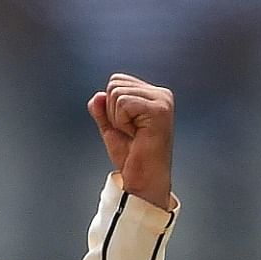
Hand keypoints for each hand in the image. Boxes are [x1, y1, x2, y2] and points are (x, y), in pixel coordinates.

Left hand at [87, 73, 174, 209]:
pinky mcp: (159, 109)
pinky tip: (136, 134)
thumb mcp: (111, 128)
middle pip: (114, 84)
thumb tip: (97, 96)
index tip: (127, 127)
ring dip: (117, 118)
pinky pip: (122, 102)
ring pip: (116, 93)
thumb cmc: (132, 156)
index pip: (116, 80)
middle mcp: (161, 94)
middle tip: (130, 132)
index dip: (111, 106)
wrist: (142, 178)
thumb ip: (102, 110)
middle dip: (112, 111)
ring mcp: (162, 101)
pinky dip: (121, 121)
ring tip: (134, 133)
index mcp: (153, 95)